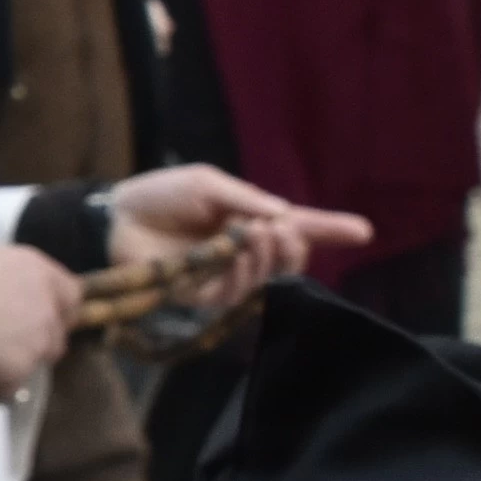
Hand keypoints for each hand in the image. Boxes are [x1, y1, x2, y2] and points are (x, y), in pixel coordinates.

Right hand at [0, 238, 85, 394]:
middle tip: (2, 344)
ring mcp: (35, 339)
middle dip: (36, 342)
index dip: (53, 311)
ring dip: (14, 364)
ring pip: (36, 362)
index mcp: (35, 269)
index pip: (71, 296)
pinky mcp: (18, 369)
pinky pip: (11, 385)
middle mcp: (45, 304)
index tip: (35, 319)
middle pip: (58, 334)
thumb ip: (2, 278)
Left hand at [100, 165, 368, 304]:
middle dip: (295, 245)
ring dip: (270, 256)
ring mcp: (226, 275)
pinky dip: (245, 272)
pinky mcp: (205, 296)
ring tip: (258, 233)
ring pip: (267, 277)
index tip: (364, 230)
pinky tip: (238, 252)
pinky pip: (237, 291)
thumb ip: (246, 200)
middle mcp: (244, 250)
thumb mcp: (208, 184)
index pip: (298, 227)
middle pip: (289, 258)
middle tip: (283, 228)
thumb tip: (285, 216)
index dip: (331, 229)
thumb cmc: (160, 195)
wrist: (116, 218)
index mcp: (250, 219)